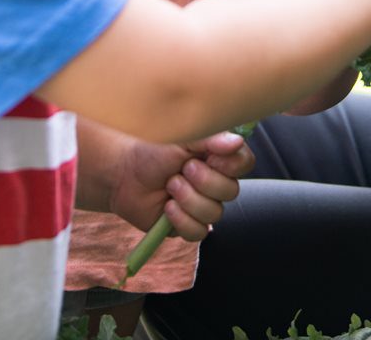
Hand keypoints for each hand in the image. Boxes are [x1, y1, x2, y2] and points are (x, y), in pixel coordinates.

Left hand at [108, 130, 254, 241]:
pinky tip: (167, 207)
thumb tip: (236, 141)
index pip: (244, 163)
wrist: (125, 174)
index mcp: (218, 158)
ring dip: (188, 198)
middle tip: (181, 170)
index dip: (231, 164)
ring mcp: (203, 206)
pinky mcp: (189, 226)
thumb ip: (210, 139)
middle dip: (203, 181)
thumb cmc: (153, 152)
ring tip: (169, 186)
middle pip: (231, 191)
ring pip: (214, 213)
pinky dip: (181, 219)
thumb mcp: (181, 138)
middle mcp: (215, 183)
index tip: (210, 158)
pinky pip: (198, 232)